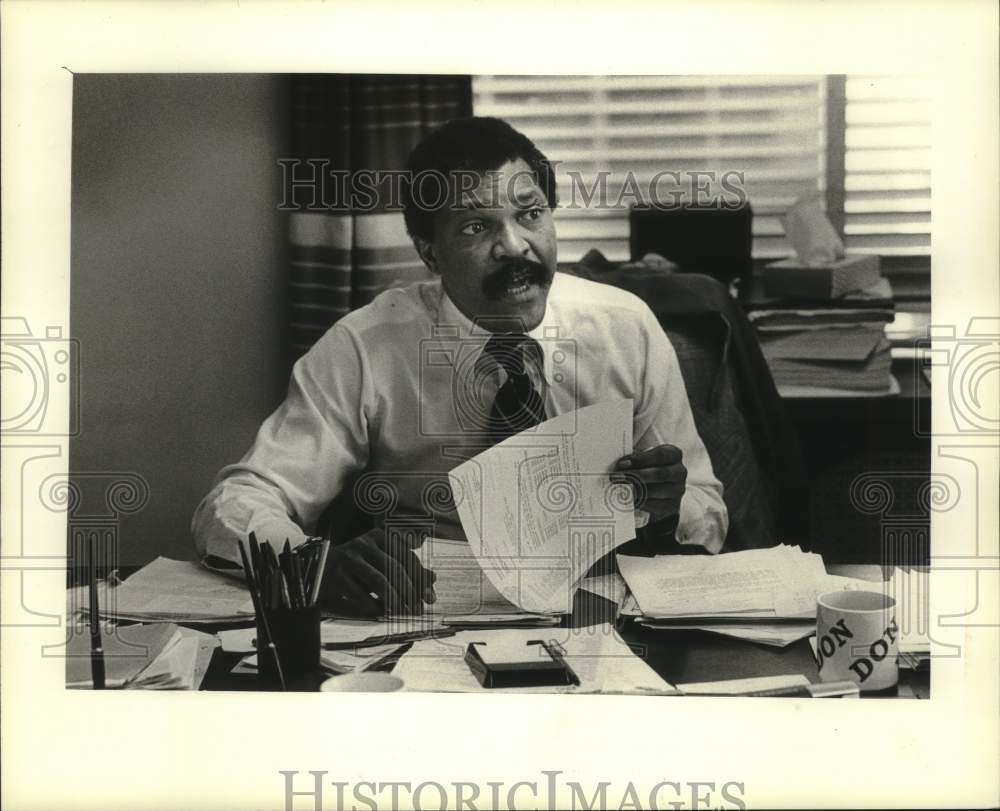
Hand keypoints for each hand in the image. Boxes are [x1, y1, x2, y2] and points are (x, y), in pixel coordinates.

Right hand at [320, 527, 435, 616]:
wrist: (318, 572)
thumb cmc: (356, 570)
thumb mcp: (381, 566)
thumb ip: (407, 571)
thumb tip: (432, 579)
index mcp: (380, 536)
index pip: (406, 557)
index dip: (420, 579)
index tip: (430, 598)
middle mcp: (365, 542)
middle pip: (395, 569)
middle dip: (410, 593)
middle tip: (418, 610)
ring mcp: (349, 556)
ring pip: (379, 581)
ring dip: (394, 601)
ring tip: (402, 614)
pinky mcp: (337, 574)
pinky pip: (361, 594)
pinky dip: (374, 606)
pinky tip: (381, 614)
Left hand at [611, 444, 686, 523]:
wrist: (661, 493)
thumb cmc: (649, 469)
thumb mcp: (646, 460)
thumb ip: (636, 460)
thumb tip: (620, 466)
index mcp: (674, 455)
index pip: (661, 454)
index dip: (641, 458)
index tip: (622, 463)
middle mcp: (679, 472)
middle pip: (659, 474)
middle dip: (635, 475)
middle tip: (615, 477)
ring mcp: (677, 490)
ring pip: (655, 491)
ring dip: (634, 490)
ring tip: (619, 488)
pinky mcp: (672, 506)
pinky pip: (653, 505)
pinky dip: (639, 502)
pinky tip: (628, 499)